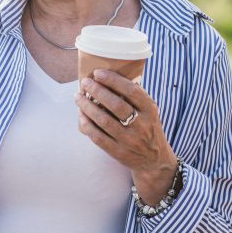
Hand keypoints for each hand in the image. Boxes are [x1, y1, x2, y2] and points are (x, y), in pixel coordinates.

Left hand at [74, 70, 177, 205]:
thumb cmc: (146, 127)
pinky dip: (87, 125)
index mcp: (150, 110)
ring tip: (78, 97)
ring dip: (87, 106)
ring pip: (104, 121)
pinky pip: (98, 137)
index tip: (98, 73)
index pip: (132, 91)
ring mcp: (130, 140)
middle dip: (97, 91)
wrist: (154, 159)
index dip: (113, 80)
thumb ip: (134, 97)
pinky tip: (81, 115)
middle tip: (85, 83)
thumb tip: (108, 77)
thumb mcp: (148, 111)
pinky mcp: (119, 152)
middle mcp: (141, 125)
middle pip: (116, 105)